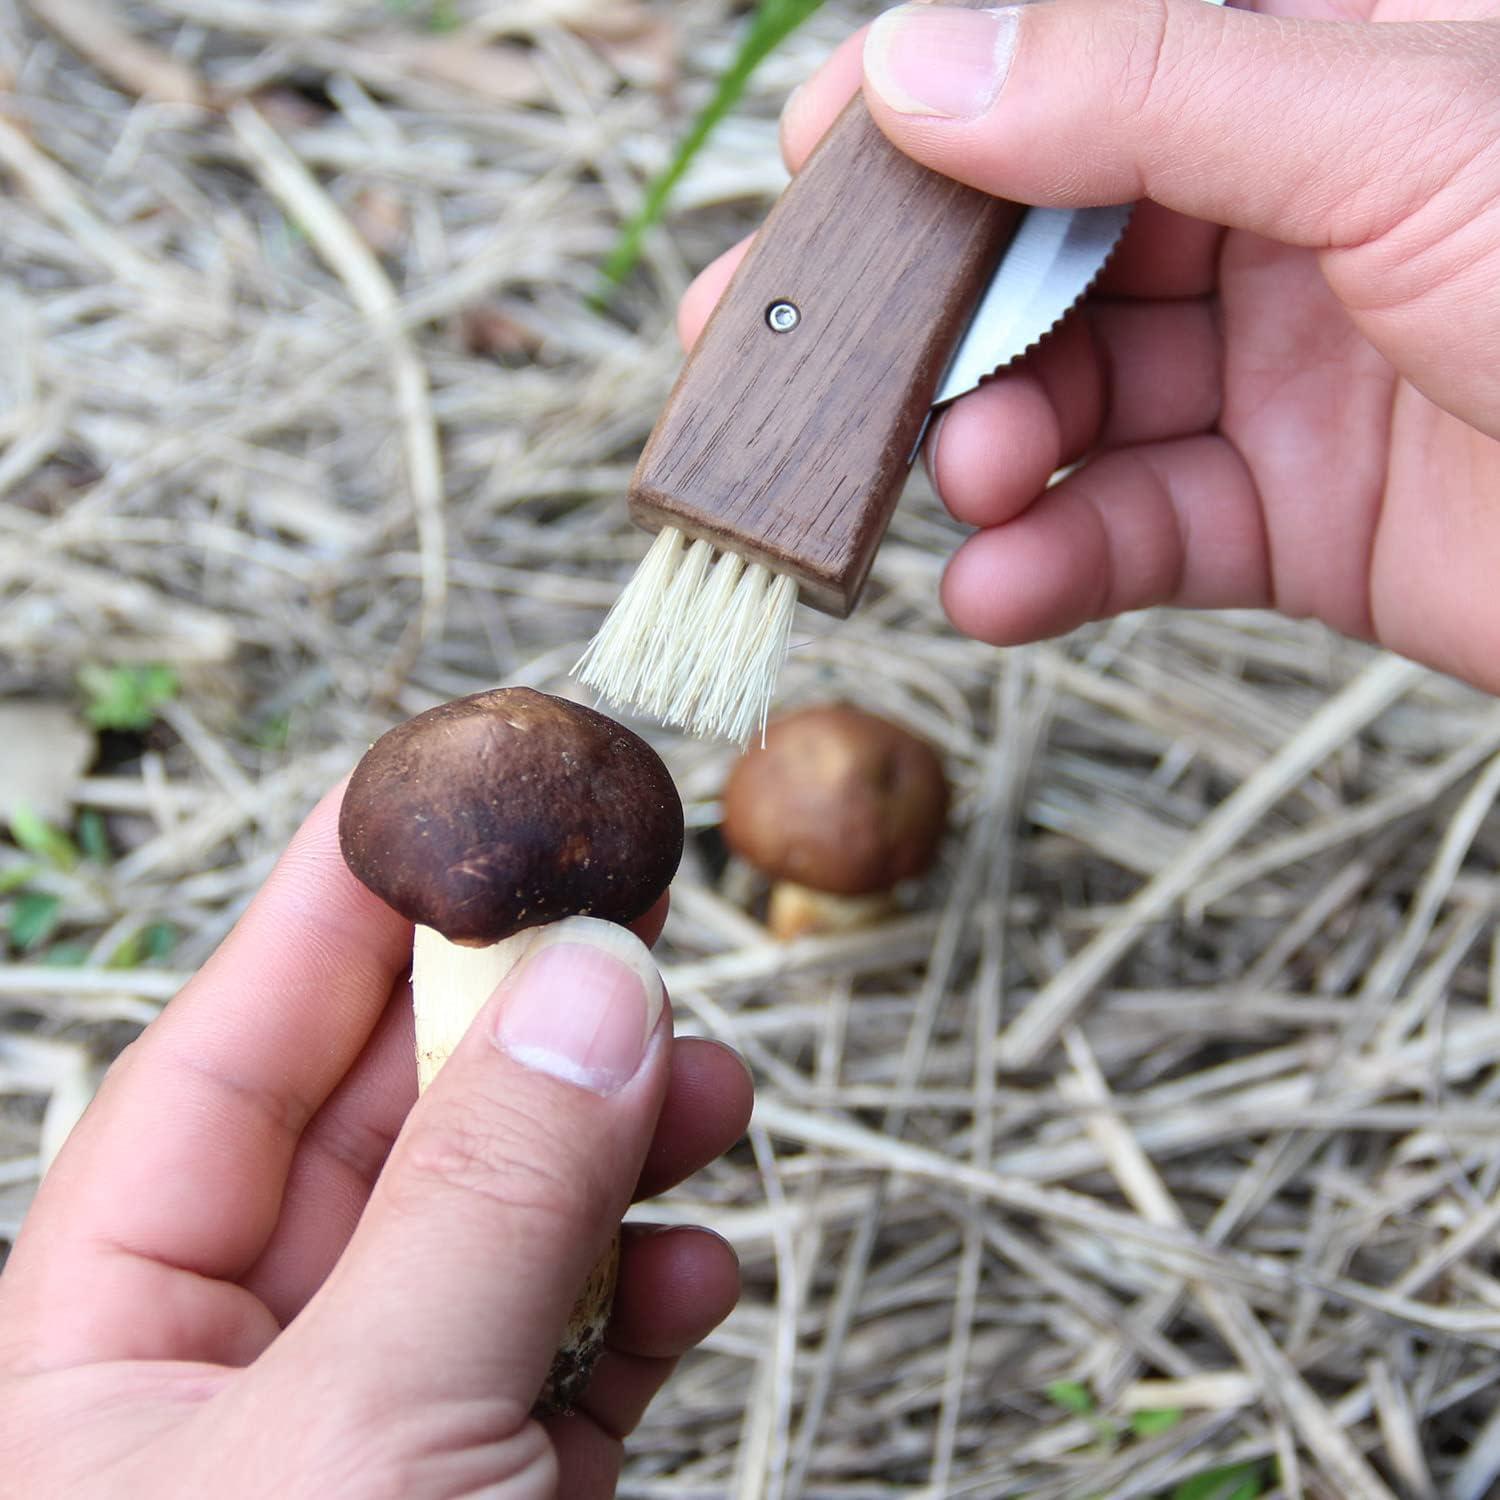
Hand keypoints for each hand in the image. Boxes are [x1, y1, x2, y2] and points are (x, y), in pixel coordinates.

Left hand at [0, 785, 749, 1497]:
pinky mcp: (500, 1495)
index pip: (219, 1073)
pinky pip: (578, 1347)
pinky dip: (649, 1297)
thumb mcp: (363, 1431)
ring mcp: (382, 1439)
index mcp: (107, 1357)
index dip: (329, 919)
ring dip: (624, 1150)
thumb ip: (481, 1198)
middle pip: (390, 1130)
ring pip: (507, 1228)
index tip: (429, 799)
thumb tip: (589, 983)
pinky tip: (693, 1271)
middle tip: (619, 907)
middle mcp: (243, 1382)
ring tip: (710, 1093)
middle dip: (520, 1018)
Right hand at [681, 0, 1499, 692]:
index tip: (818, 168)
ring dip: (991, 451)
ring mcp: (1283, 369)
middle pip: (1049, 250)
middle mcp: (1290, 212)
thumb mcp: (1398, 133)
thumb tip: (924, 64)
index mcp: (1323, 67)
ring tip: (960, 485)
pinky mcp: (1288, 515)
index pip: (1084, 66)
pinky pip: (1133, 529)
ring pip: (1073, 401)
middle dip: (924, 317)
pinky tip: (1001, 585)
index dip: (940, 114)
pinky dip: (1054, 562)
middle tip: (798, 373)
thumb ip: (1151, 90)